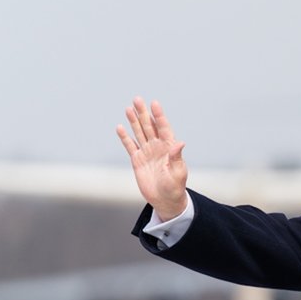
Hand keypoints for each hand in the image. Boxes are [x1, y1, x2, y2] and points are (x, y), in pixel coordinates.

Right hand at [116, 96, 188, 219]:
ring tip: (129, 108)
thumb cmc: (175, 187)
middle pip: (149, 126)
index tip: (154, 103)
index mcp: (169, 148)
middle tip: (137, 99)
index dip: (159, 116)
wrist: (165, 200)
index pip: (164, 128)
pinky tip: (120, 127)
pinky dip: (125, 137)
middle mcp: (157, 147)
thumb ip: (177, 157)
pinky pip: (130, 146)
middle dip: (143, 113)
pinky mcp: (137, 160)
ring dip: (134, 121)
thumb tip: (180, 142)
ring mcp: (147, 152)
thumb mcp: (178, 172)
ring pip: (139, 133)